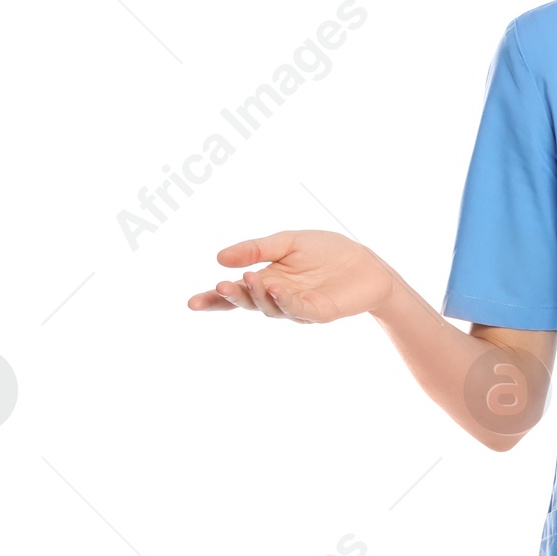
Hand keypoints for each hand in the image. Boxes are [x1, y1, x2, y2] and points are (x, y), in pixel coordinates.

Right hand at [187, 231, 396, 321]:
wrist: (365, 262)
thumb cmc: (326, 252)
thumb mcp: (286, 242)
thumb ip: (255, 249)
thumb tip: (218, 257)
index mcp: (265, 281)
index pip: (235, 294)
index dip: (214, 300)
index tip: (192, 303)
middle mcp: (277, 299)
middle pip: (248, 303)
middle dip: (233, 297)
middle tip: (220, 286)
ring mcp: (297, 309)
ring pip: (270, 308)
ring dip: (257, 294)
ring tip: (248, 277)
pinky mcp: (318, 313)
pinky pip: (297, 309)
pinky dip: (284, 300)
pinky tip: (275, 287)